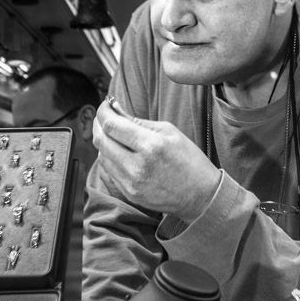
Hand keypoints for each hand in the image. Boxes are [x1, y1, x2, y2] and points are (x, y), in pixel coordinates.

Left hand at [93, 98, 221, 222]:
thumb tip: (116, 110)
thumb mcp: (170, 132)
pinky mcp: (129, 193)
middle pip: (102, 140)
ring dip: (104, 141)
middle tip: (104, 117)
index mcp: (151, 145)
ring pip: (102, 156)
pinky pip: (109, 171)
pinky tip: (119, 151)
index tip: (105, 105)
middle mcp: (138, 166)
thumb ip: (139, 121)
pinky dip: (110, 157)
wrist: (200, 194)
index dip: (103, 112)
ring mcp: (131, 182)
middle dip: (99, 124)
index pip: (112, 125)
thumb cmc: (189, 160)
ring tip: (113, 133)